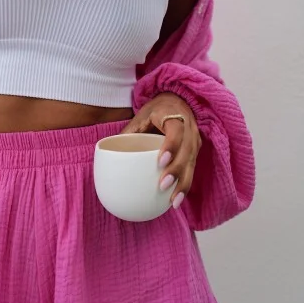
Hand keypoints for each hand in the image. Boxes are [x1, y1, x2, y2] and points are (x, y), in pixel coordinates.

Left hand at [122, 93, 200, 209]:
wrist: (177, 101)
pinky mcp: (195, 151)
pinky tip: (176, 201)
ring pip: (192, 163)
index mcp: (174, 115)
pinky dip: (185, 185)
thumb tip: (108, 155)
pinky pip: (192, 169)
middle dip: (177, 170)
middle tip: (162, 185)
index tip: (160, 161)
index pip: (177, 129)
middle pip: (187, 151)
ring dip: (183, 183)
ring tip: (173, 202)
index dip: (171, 145)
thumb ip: (128, 133)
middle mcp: (189, 128)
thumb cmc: (155, 110)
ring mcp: (195, 140)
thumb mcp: (140, 116)